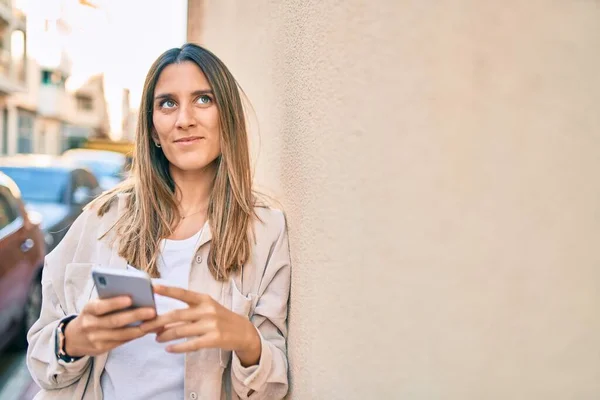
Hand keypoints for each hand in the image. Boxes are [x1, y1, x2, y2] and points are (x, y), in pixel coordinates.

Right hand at [64, 296, 156, 356]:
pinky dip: (136, 336)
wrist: (73, 338)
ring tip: (155, 322)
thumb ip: (110, 300)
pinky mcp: (101, 349)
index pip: (101, 306)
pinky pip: (122, 342)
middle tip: (152, 311)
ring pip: (121, 334)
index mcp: (88, 309)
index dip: (115, 303)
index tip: (130, 298)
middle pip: (115, 321)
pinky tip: (147, 330)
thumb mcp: (95, 305)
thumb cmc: (92, 315)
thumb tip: (136, 295)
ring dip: (140, 329)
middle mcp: (90, 325)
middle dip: (135, 316)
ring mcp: (95, 339)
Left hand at [139, 284, 261, 365]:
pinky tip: (168, 349)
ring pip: (181, 330)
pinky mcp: (213, 339)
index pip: (183, 293)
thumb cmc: (220, 318)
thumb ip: (187, 313)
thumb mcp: (207, 309)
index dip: (168, 290)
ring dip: (165, 335)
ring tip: (155, 338)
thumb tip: (161, 321)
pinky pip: (190, 344)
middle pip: (177, 315)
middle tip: (143, 326)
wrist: (243, 331)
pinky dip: (177, 347)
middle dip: (158, 321)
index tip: (153, 287)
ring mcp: (211, 325)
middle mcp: (207, 310)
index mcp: (205, 299)